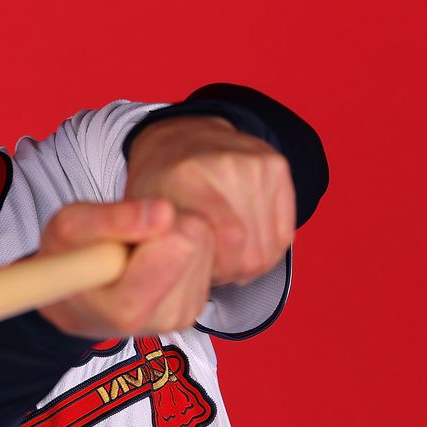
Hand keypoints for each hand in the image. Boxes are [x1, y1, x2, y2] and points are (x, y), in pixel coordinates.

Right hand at [36, 200, 216, 338]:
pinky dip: (178, 247)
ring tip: (134, 250)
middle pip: (195, 238)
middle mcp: (162, 317)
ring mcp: (183, 314)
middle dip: (164, 226)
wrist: (74, 300)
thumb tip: (163, 211)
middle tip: (127, 240)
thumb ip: (108, 219)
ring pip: (204, 242)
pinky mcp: (196, 305)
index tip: (123, 231)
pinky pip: (207, 253)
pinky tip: (149, 259)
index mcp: (128, 309)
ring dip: (171, 234)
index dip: (151, 224)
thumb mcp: (67, 229)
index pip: (176, 246)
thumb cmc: (67, 264)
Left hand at [125, 116, 294, 285]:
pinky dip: (267, 246)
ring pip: (271, 245)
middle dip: (232, 270)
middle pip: (252, 250)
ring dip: (249, 260)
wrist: (178, 139)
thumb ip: (158, 252)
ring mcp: (254, 162)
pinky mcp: (275, 165)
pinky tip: (244, 241)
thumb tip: (181, 286)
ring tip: (222, 250)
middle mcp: (223, 163)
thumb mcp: (142, 222)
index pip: (229, 240)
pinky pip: (284, 231)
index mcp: (185, 176)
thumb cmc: (158, 187)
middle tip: (209, 263)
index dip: (219, 269)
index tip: (198, 269)